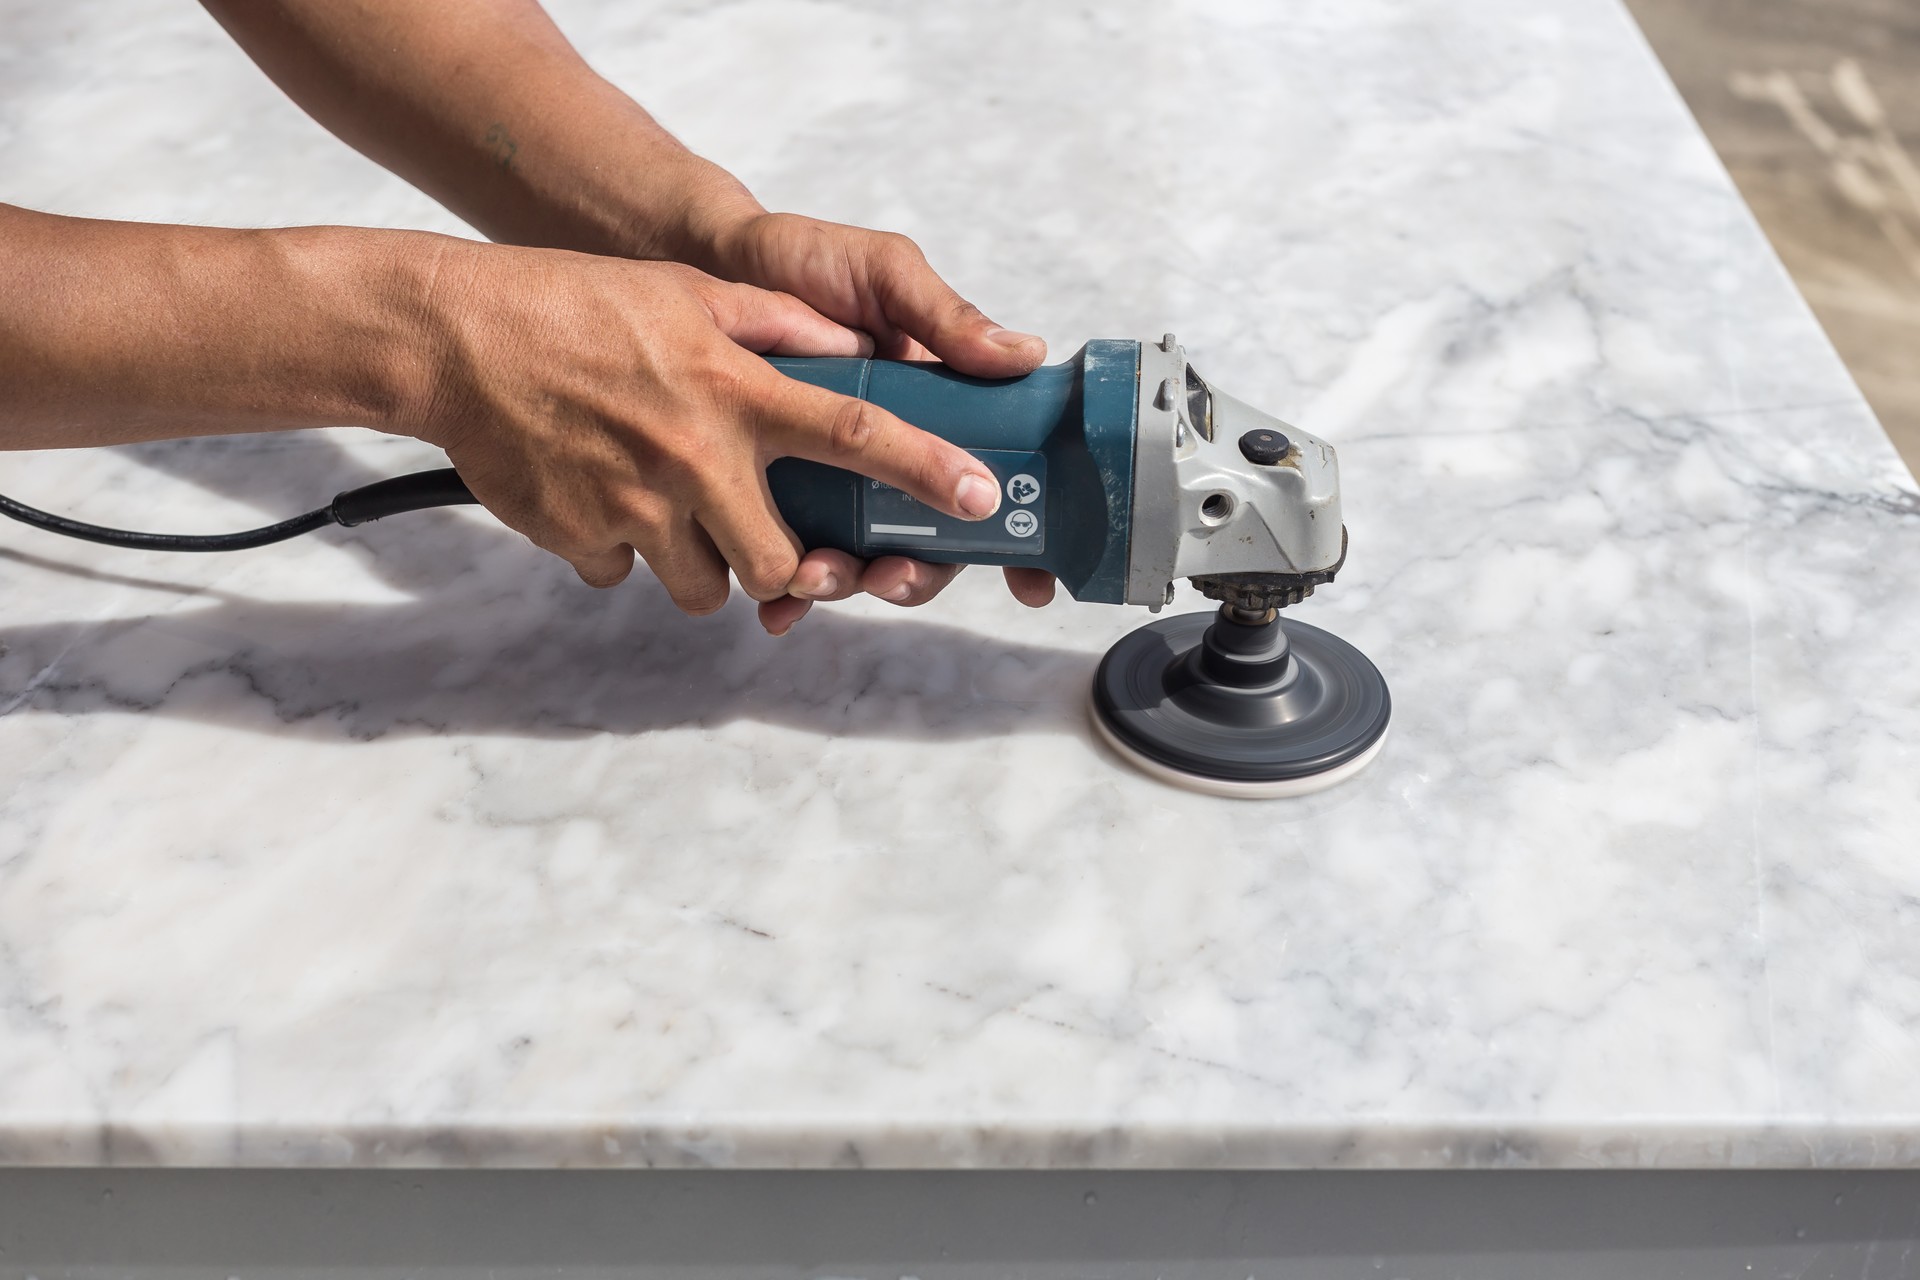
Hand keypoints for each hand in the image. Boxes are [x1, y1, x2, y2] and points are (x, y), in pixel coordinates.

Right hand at [409, 243, 1006, 618]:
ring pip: (705, 588)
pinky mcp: (581, 538)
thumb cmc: (574, 306)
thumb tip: (849, 349)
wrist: (452, 336)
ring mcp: (636, 507)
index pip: (854, 434)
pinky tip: (601, 494)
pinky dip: (624, 549)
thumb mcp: (688, 294)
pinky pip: (626, 574)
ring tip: (670, 507)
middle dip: (784, 566)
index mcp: (733, 391)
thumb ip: (777, 326)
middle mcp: (695, 457)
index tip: (978, 503)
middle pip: (781, 563)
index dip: (925, 472)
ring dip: (702, 563)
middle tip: (760, 533)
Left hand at [709, 212, 1059, 633]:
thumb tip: (1024, 356)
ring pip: (862, 559)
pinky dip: (787, 595)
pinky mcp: (771, 493)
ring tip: (813, 576)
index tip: (1033, 583)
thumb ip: (942, 317)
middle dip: (916, 575)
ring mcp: (832, 480)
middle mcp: (889, 455)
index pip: (988, 483)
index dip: (1020, 543)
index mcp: (932, 411)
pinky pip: (789, 559)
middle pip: (930, 543)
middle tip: (888, 575)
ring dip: (848, 585)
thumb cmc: (801, 258)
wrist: (702, 258)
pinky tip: (773, 607)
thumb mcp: (881, 275)